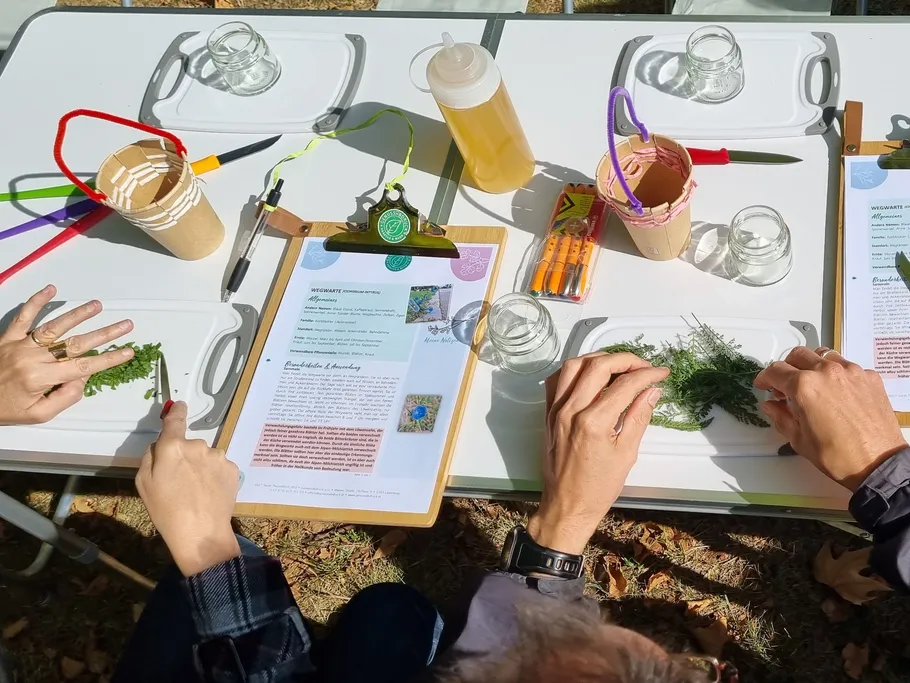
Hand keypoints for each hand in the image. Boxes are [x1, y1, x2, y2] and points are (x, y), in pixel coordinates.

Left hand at [0, 285, 133, 425]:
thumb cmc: (6, 410)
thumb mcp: (37, 415)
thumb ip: (64, 398)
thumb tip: (82, 379)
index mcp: (41, 379)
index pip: (84, 367)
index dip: (109, 359)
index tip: (129, 351)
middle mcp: (33, 358)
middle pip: (75, 344)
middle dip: (104, 334)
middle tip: (126, 325)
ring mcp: (20, 345)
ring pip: (54, 326)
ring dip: (77, 315)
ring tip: (97, 305)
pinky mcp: (8, 337)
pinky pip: (23, 316)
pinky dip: (36, 301)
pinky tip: (51, 289)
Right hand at [136, 402, 240, 575]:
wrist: (201, 533)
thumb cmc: (166, 510)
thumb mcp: (144, 483)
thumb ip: (151, 456)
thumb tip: (161, 443)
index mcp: (173, 447)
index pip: (175, 420)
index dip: (176, 411)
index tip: (179, 406)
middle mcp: (198, 445)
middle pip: (189, 445)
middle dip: (185, 457)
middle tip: (180, 482)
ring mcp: (218, 456)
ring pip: (206, 457)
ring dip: (201, 467)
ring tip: (196, 492)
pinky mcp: (233, 469)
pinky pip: (220, 467)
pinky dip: (215, 476)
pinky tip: (209, 494)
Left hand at [528, 352, 667, 553]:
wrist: (567, 505)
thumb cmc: (598, 487)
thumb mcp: (626, 453)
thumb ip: (638, 417)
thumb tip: (652, 391)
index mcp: (593, 422)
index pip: (624, 384)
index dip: (646, 374)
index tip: (661, 373)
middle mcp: (571, 410)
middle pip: (598, 366)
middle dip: (624, 359)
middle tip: (643, 366)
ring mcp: (556, 410)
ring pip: (574, 366)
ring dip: (598, 358)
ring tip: (619, 365)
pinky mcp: (548, 413)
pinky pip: (557, 380)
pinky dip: (574, 370)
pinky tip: (590, 374)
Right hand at [754, 347, 906, 491]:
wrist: (878, 464)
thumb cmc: (839, 456)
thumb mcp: (799, 439)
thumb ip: (780, 417)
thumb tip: (771, 406)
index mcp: (804, 386)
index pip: (775, 371)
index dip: (765, 378)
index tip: (764, 385)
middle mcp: (826, 372)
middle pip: (798, 355)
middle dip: (787, 368)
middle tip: (785, 385)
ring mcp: (851, 372)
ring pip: (823, 355)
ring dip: (811, 366)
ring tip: (812, 384)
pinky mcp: (869, 377)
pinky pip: (847, 366)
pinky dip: (836, 374)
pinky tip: (836, 392)